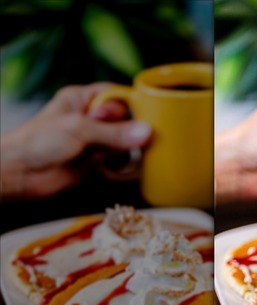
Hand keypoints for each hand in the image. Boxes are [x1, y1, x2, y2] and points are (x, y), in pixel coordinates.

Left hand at [0, 83, 151, 200]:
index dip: (134, 102)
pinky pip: (121, 157)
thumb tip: (146, 132)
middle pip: (125, 117)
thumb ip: (114, 132)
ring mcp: (95, 139)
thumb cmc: (38, 142)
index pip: (117, 94)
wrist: (21, 174)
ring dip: (133, 144)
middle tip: (145, 134)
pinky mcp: (97, 160)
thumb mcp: (80, 130)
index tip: (152, 111)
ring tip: (141, 149)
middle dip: (136, 126)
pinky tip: (134, 161)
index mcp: (82, 99)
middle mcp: (91, 117)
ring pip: (125, 138)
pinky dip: (129, 160)